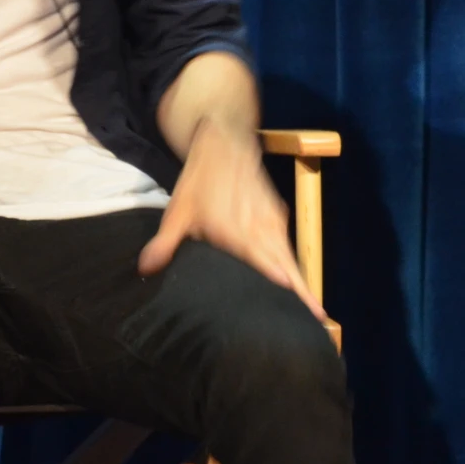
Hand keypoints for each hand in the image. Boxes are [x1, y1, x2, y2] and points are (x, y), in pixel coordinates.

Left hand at [138, 118, 324, 318]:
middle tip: (319, 321)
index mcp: (239, 233)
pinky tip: (292, 280)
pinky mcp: (277, 214)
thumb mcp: (178, 211)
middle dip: (304, 295)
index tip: (305, 310)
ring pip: (291, 257)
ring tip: (312, 310)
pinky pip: (288, 246)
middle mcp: (262, 229)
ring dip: (301, 282)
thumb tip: (145, 269)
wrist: (226, 141)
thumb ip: (164, 243)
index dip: (286, 288)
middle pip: (289, 267)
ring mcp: (273, 221)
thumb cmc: (201, 180)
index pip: (268, 266)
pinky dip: (292, 264)